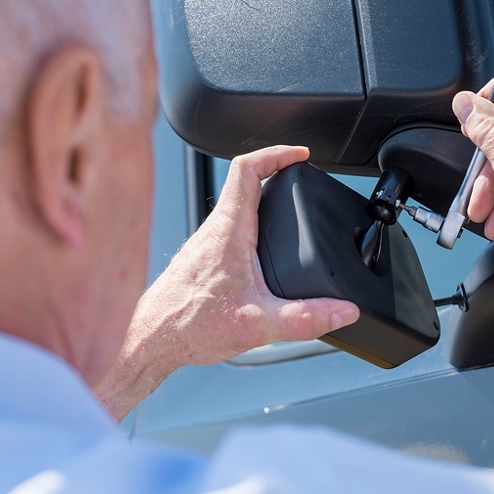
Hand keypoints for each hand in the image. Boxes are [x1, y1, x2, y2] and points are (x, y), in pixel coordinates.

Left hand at [96, 145, 359, 418]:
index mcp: (229, 232)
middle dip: (275, 171)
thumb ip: (306, 318)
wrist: (150, 340)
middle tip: (300, 176)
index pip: (248, 169)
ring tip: (287, 204)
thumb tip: (343, 311)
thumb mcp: (258, 326)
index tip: (301, 155)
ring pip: (234, 205)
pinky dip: (249, 222)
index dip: (277, 153)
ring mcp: (205, 243)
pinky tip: (261, 247)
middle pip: (243, 182)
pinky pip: (227, 227)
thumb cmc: (188, 326)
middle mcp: (214, 230)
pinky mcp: (201, 259)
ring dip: (260, 196)